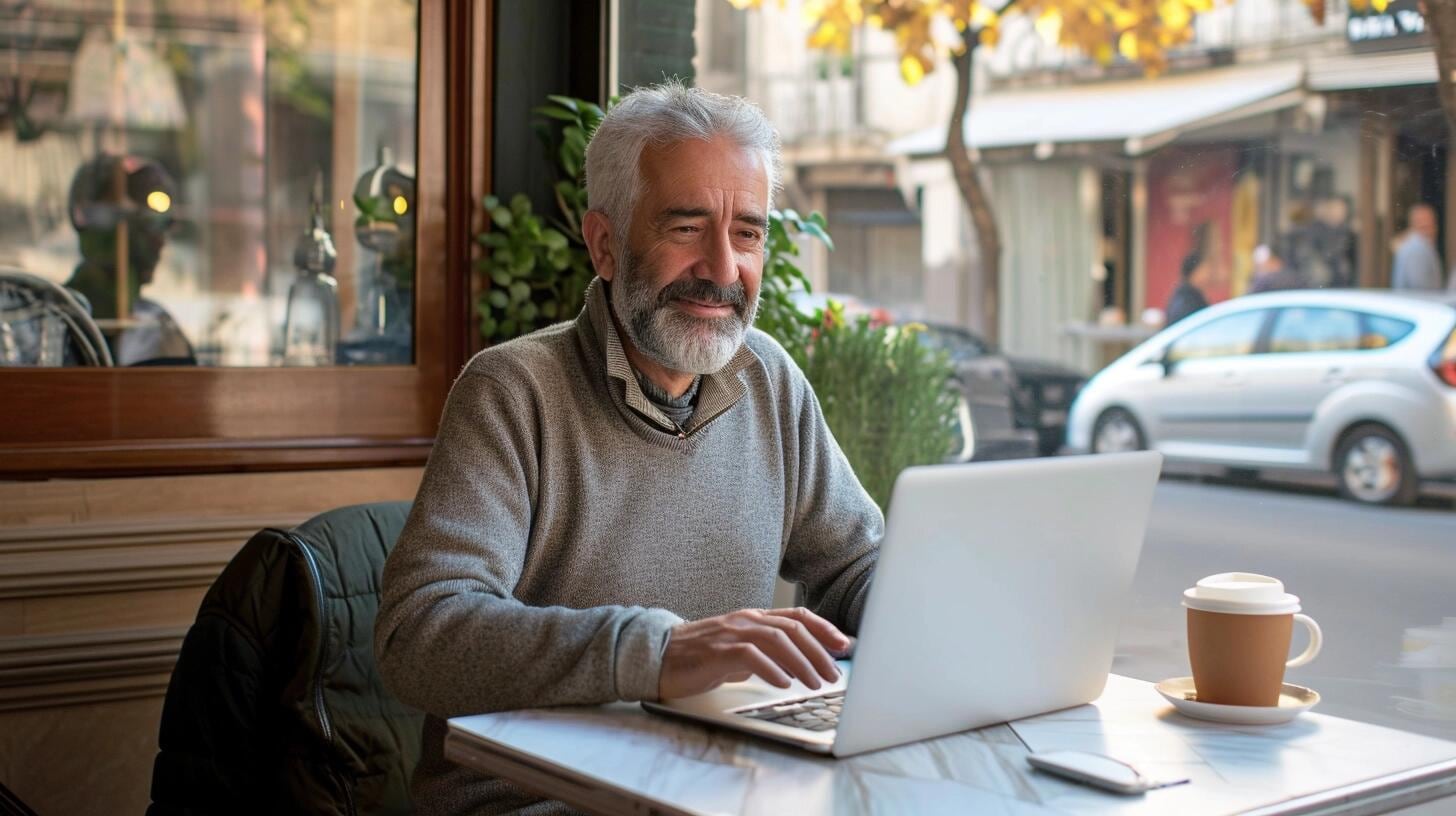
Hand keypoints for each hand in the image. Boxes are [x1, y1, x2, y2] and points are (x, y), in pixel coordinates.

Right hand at [657, 607, 852, 699]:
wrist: (657, 656)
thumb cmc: (699, 656)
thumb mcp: (738, 651)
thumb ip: (763, 652)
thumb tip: (793, 666)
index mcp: (753, 618)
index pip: (797, 616)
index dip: (824, 628)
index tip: (845, 644)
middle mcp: (746, 620)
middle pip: (793, 628)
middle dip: (819, 651)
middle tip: (835, 673)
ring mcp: (731, 633)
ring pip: (777, 640)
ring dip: (802, 663)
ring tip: (816, 683)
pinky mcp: (717, 650)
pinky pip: (750, 656)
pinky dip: (771, 669)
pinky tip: (784, 684)